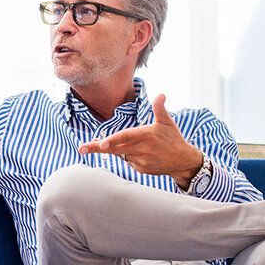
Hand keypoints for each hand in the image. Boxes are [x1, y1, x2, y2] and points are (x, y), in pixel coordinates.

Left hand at [76, 94, 204, 187]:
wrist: (183, 161)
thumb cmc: (173, 138)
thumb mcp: (167, 122)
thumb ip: (160, 108)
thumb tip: (161, 94)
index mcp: (147, 135)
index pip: (127, 137)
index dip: (113, 140)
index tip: (102, 144)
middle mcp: (143, 149)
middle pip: (116, 149)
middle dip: (97, 148)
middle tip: (81, 148)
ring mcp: (142, 161)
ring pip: (121, 154)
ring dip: (110, 148)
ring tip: (100, 143)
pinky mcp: (142, 169)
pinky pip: (129, 161)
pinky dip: (127, 156)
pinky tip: (137, 152)